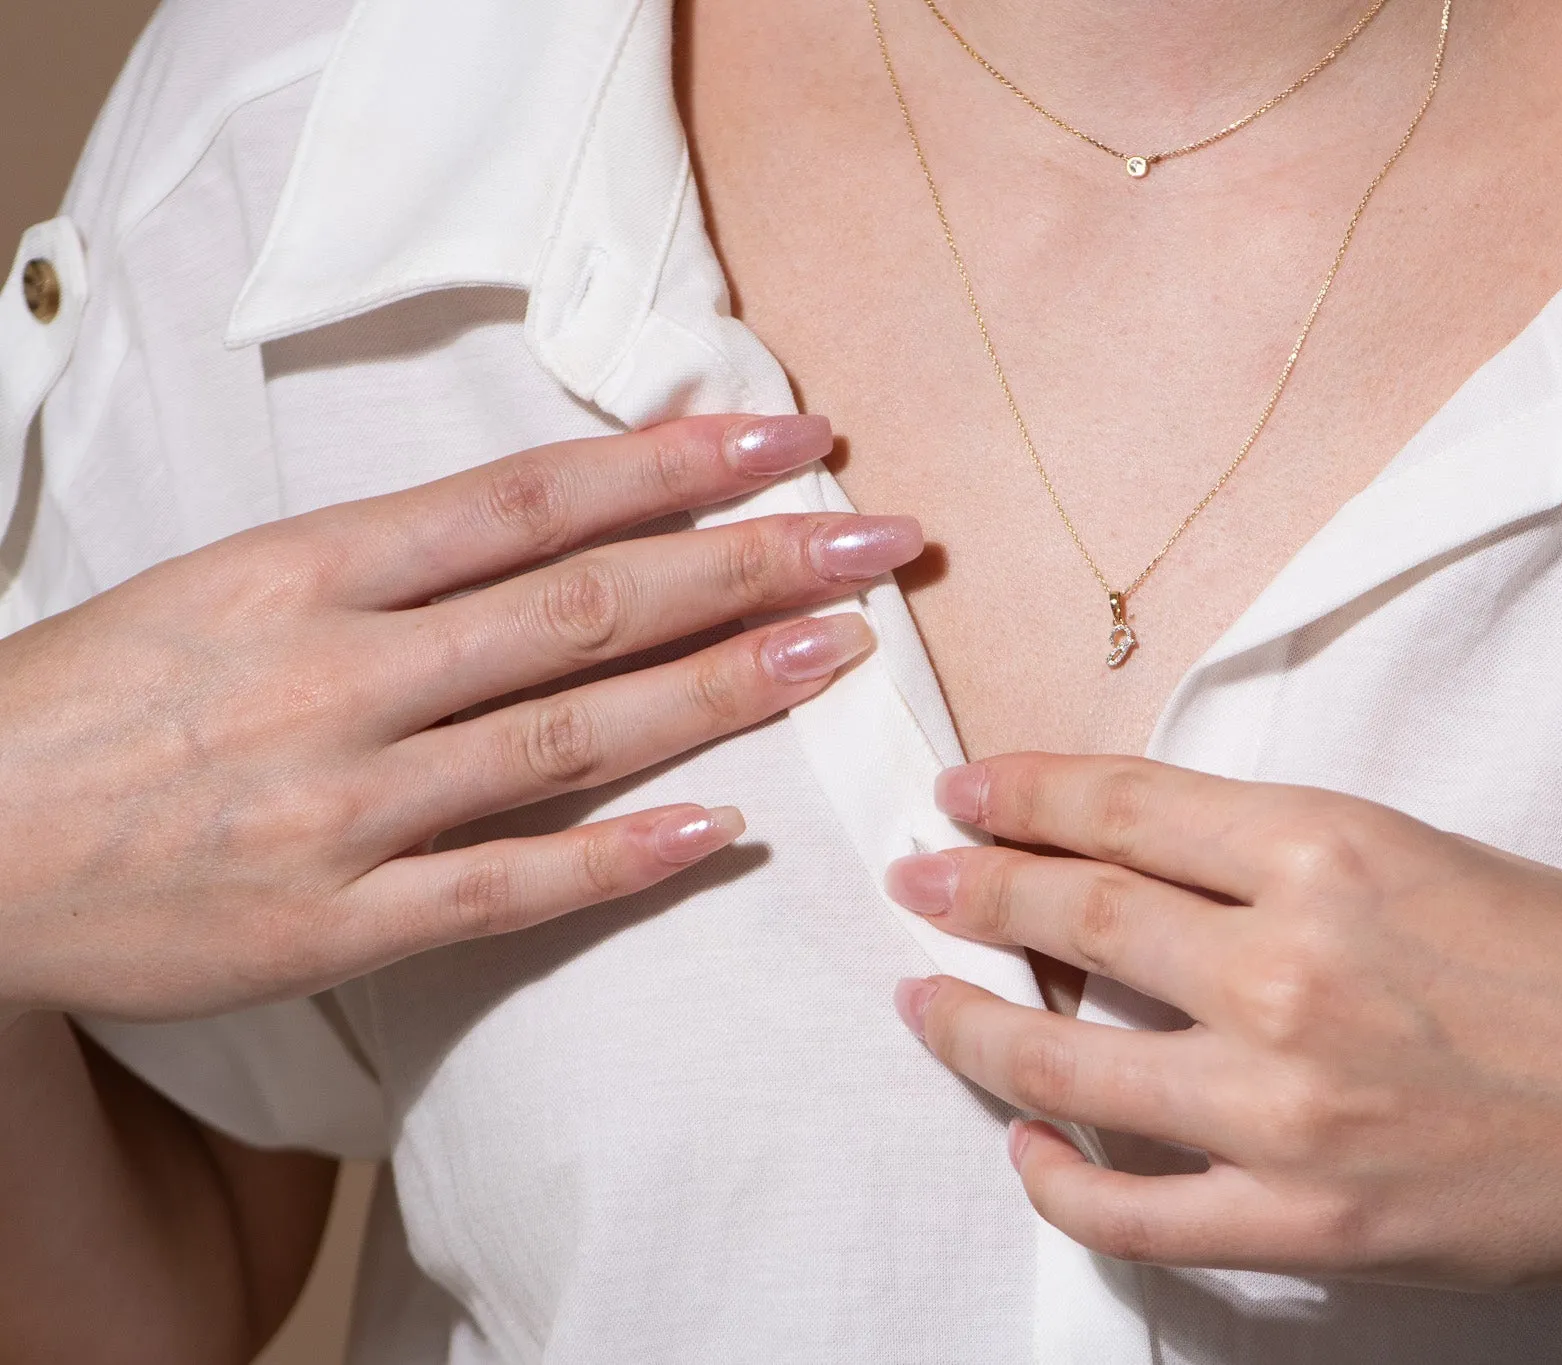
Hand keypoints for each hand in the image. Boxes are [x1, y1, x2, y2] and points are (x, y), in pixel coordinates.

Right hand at [0, 414, 914, 1022]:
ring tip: (840, 650)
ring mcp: (342, 803)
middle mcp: (340, 674)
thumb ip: (390, 562)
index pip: (535, 499)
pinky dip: (620, 857)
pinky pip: (505, 885)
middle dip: (749, 564)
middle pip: (587, 604)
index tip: (795, 442)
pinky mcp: (333, 921)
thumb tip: (561, 522)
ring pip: (572, 734)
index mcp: (309, 569)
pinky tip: (722, 830)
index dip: (678, 466)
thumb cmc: (97, 698)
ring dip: (722, 689)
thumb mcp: (229, 580)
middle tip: (878, 539)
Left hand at [885, 754, 1561, 1362]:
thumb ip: (1291, 859)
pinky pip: (1131, 1203)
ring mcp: (1288, 1102)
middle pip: (1075, 912)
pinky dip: (1057, 1171)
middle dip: (973, 888)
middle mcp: (1291, 964)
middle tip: (918, 878)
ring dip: (974, 1021)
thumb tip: (1154, 862)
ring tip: (923, 1000)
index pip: (1124, 806)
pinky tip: (1026, 1139)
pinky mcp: (1308, 1217)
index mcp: (1332, 847)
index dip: (1023, 793)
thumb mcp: (1439, 853)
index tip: (966, 793)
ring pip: (1069, 1055)